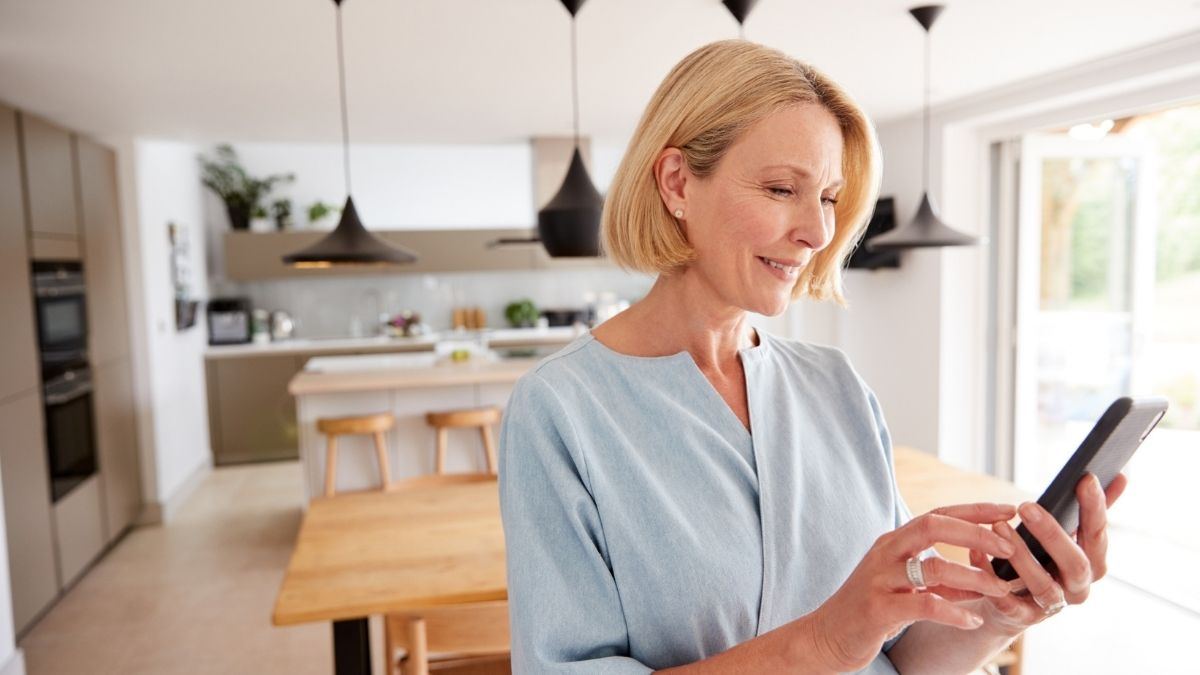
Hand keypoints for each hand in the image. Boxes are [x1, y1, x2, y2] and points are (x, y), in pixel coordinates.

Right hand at [810, 503, 1016, 671]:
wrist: (827, 636)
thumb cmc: (871, 610)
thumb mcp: (907, 589)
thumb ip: (940, 582)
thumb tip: (983, 579)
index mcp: (894, 542)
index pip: (937, 514)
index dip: (974, 510)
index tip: (1007, 510)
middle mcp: (886, 552)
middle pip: (933, 525)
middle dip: (975, 532)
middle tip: (1010, 547)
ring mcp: (880, 579)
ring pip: (933, 567)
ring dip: (974, 578)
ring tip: (1000, 590)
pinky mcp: (878, 609)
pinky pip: (924, 605)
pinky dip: (954, 613)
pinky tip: (972, 621)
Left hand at [968, 472, 1127, 633]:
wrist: (1011, 603)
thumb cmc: (1043, 559)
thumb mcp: (1066, 534)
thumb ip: (1091, 509)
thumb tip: (1120, 476)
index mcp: (1093, 564)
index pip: (1098, 535)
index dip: (1095, 508)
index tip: (1085, 479)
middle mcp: (1078, 588)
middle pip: (1076, 564)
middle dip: (1053, 534)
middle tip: (1026, 506)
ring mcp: (1051, 606)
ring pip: (1043, 585)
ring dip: (1021, 556)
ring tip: (998, 527)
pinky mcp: (1021, 618)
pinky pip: (1007, 602)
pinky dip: (990, 576)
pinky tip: (976, 553)